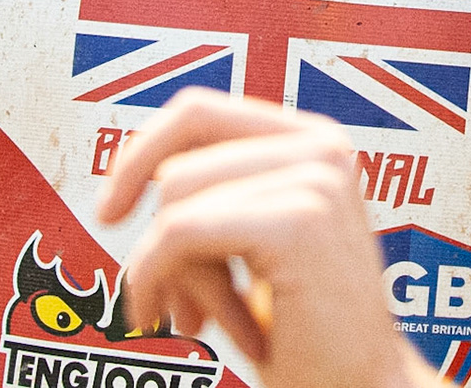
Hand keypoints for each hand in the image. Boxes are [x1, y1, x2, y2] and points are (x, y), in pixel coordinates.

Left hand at [95, 89, 429, 387]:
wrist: (360, 387)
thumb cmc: (304, 327)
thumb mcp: (256, 240)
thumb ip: (222, 190)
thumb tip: (135, 169)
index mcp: (314, 141)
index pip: (198, 111)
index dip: (140, 153)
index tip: (111, 210)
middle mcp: (322, 147)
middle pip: (179, 163)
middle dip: (156, 237)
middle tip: (164, 298)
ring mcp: (316, 179)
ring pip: (176, 199)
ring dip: (171, 272)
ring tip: (204, 316)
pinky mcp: (299, 222)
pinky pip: (180, 234)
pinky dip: (162, 280)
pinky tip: (198, 323)